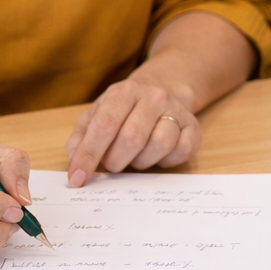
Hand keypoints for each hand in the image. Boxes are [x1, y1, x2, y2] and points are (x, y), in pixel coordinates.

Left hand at [65, 76, 200, 186]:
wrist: (161, 92)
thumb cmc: (123, 111)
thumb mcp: (97, 115)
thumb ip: (81, 138)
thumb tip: (77, 165)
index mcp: (124, 91)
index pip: (104, 125)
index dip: (89, 155)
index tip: (78, 178)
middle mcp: (153, 96)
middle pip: (132, 137)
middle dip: (116, 160)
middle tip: (112, 164)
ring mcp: (176, 110)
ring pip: (160, 144)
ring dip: (141, 161)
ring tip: (135, 157)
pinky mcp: (193, 126)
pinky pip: (182, 151)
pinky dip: (166, 161)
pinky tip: (157, 156)